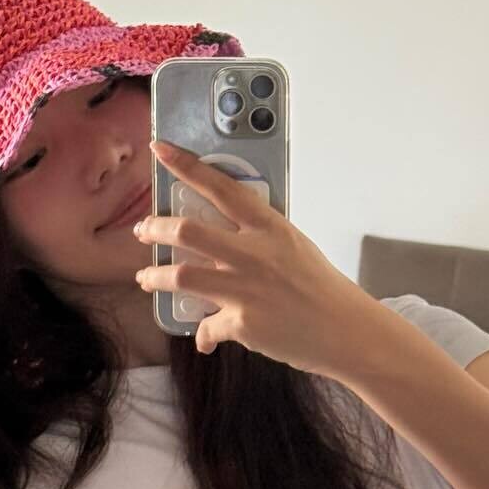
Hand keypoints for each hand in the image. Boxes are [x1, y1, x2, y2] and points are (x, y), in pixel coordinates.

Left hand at [134, 141, 374, 373]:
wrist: (345, 330)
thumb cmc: (321, 287)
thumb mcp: (293, 245)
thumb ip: (257, 238)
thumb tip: (224, 242)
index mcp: (268, 227)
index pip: (222, 188)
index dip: (187, 166)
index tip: (161, 149)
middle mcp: (253, 254)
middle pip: (187, 232)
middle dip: (155, 228)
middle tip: (143, 230)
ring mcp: (245, 289)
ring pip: (181, 276)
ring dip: (154, 277)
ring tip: (146, 278)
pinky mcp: (242, 324)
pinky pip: (206, 327)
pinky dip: (203, 335)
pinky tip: (204, 339)